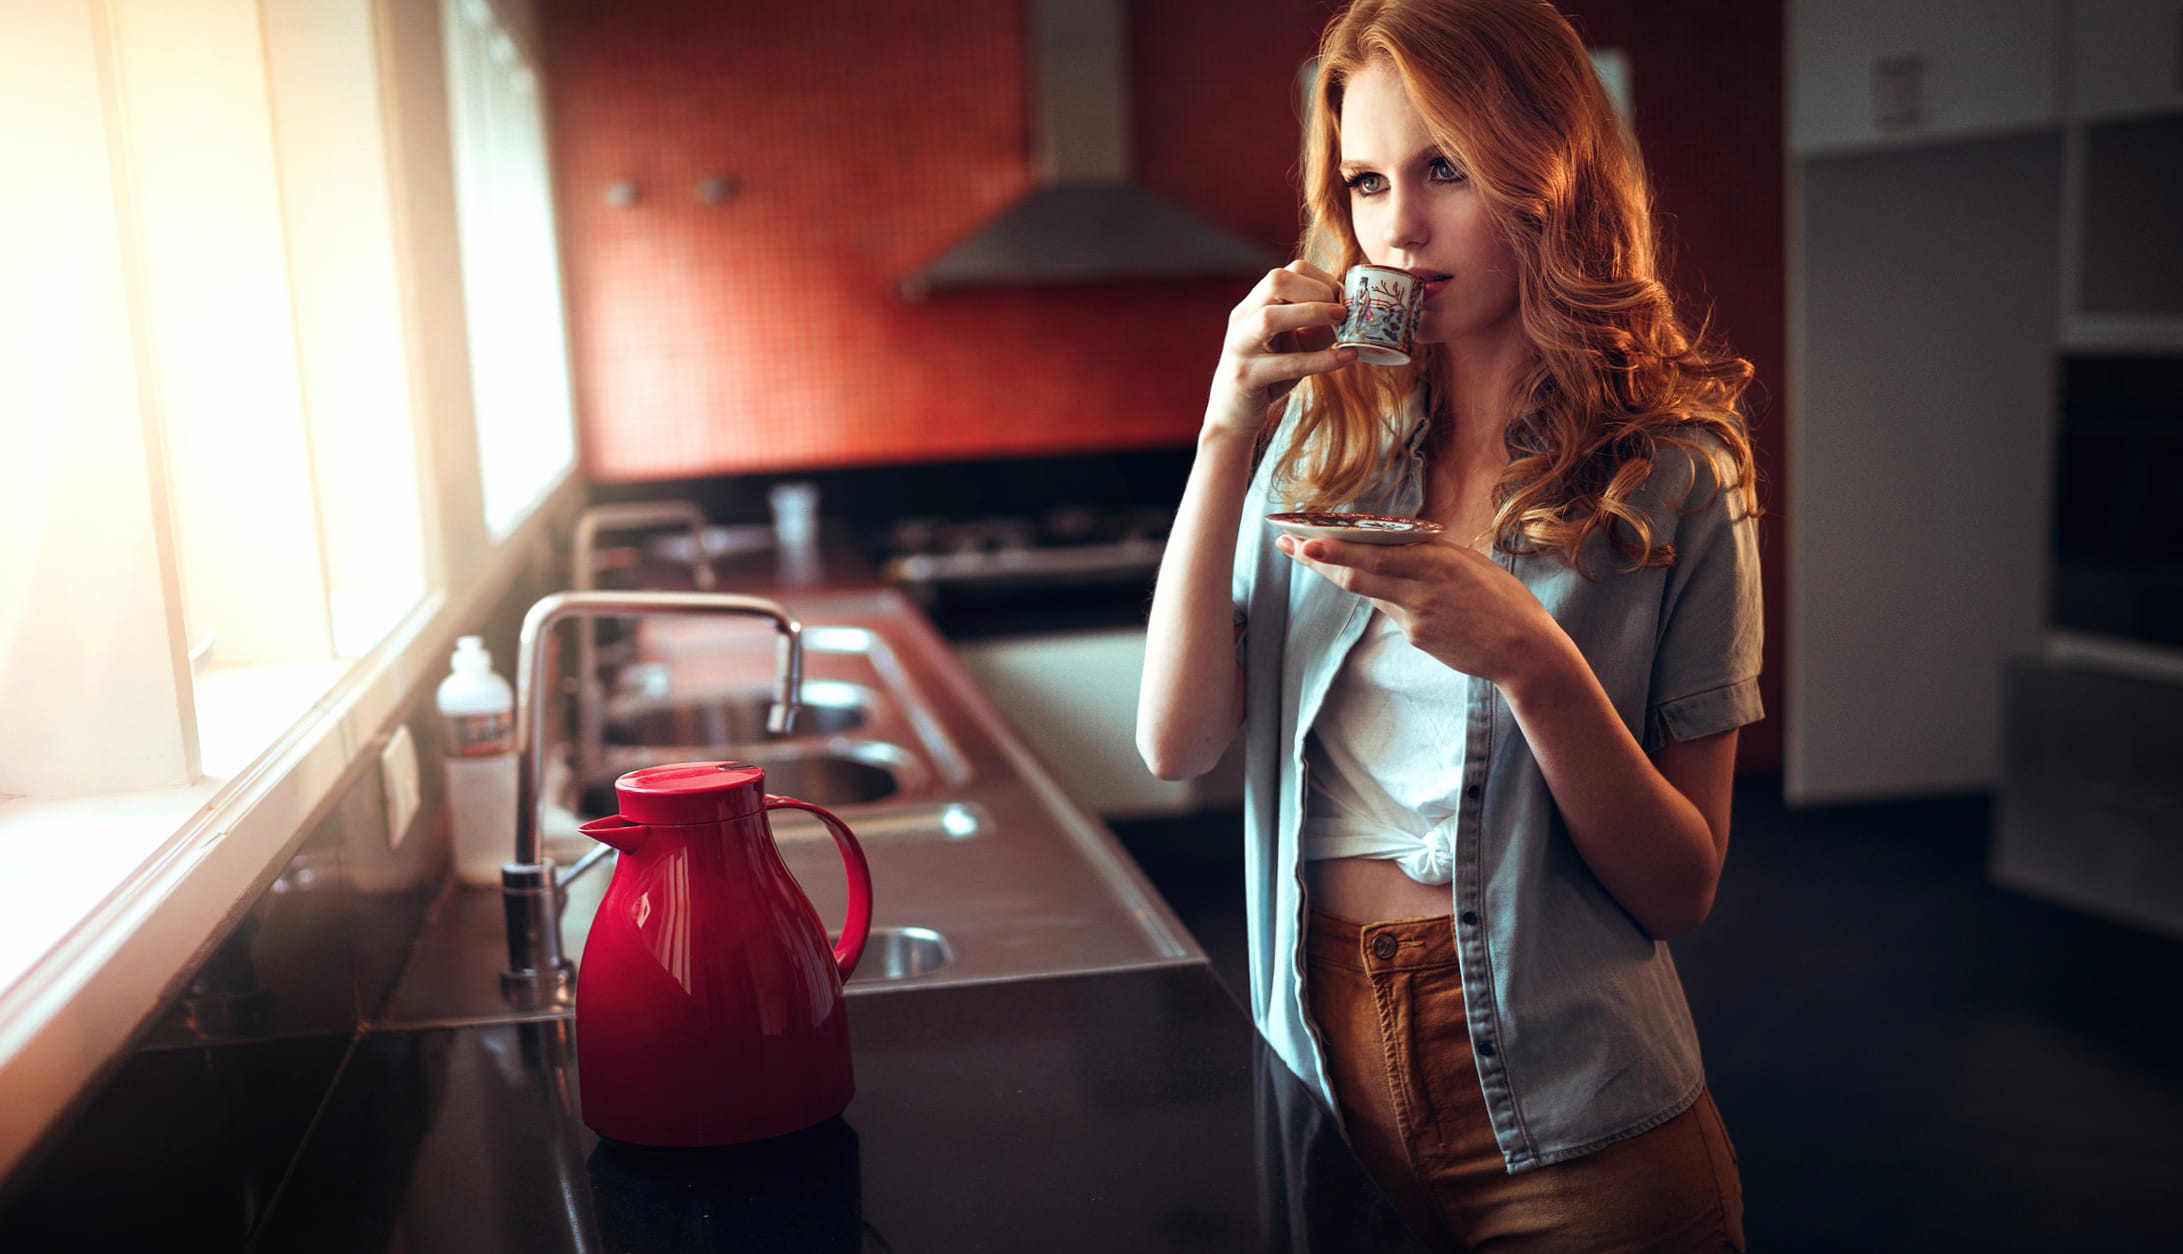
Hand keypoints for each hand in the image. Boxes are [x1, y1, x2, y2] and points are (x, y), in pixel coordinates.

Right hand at [1205, 261, 1355, 438]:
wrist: (1232, 416)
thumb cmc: (1267, 377)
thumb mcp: (1294, 346)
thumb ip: (1317, 328)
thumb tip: (1353, 314)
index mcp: (1252, 306)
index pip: (1284, 273)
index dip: (1319, 280)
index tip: (1343, 299)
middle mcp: (1242, 320)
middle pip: (1275, 282)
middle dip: (1316, 290)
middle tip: (1343, 310)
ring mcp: (1240, 348)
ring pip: (1270, 317)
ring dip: (1313, 313)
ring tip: (1343, 321)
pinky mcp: (1245, 378)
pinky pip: (1287, 364)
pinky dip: (1322, 360)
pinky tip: (1347, 357)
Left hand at [1275, 533, 1566, 690]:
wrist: (1524, 651)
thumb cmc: (1503, 600)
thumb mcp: (1469, 565)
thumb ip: (1430, 556)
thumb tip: (1395, 547)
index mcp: (1438, 561)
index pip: (1375, 552)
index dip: (1336, 546)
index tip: (1307, 535)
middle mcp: (1422, 588)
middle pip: (1356, 574)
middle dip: (1318, 559)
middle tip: (1287, 543)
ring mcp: (1416, 616)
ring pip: (1367, 591)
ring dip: (1334, 573)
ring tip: (1304, 556)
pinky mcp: (1418, 637)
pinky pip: (1390, 610)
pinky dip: (1378, 593)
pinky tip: (1366, 581)